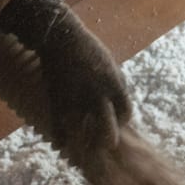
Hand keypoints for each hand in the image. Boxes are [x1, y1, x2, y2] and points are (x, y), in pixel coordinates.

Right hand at [0, 0, 131, 154]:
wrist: (60, 37)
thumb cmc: (88, 49)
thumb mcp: (110, 64)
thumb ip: (116, 83)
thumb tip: (121, 100)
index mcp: (114, 84)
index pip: (126, 111)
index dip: (123, 119)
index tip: (118, 120)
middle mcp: (97, 94)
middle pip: (107, 128)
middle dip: (108, 139)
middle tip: (106, 144)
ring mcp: (76, 99)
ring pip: (82, 132)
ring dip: (83, 142)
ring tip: (83, 147)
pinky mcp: (57, 100)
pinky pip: (58, 126)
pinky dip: (59, 138)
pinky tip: (61, 144)